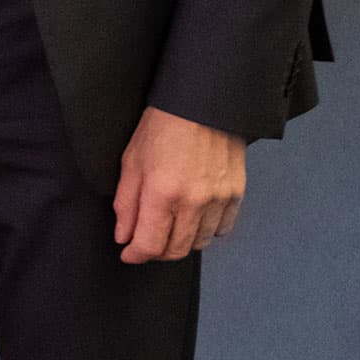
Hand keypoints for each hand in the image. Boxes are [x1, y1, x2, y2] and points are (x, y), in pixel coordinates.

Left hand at [113, 106, 245, 262]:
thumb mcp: (131, 161)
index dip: (136, 254)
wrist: (203, 104)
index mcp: (162, 193)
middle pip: (177, 250)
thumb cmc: (161, 127)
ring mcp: (218, 200)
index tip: (128, 254)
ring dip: (181, 243)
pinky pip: (221, 229)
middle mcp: (193, 202)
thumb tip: (124, 236)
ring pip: (200, 243)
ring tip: (169, 229)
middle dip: (157, 253)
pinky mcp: (236, 195)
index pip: (150, 244)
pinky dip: (206, 231)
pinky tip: (194, 219)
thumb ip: (126, 203)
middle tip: (146, 244)